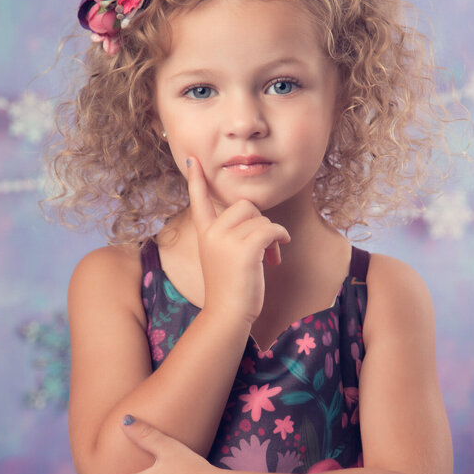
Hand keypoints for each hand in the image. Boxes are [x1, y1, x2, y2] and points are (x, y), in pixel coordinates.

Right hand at [188, 156, 289, 327]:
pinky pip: (271, 229)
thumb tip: (259, 220)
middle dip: (260, 222)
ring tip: (270, 258)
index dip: (197, 180)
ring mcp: (227, 239)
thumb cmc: (229, 290)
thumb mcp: (223, 258)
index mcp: (204, 233)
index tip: (193, 159)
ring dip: (272, 236)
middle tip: (265, 245)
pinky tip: (277, 257)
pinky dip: (280, 239)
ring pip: (261, 219)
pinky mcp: (245, 248)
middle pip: (245, 205)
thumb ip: (231, 236)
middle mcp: (212, 232)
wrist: (227, 315)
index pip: (198, 199)